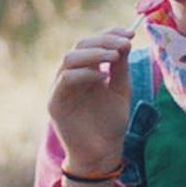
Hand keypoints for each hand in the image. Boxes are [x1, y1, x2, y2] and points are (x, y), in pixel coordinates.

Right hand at [46, 28, 136, 181]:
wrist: (102, 153)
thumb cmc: (110, 123)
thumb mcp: (120, 90)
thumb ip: (120, 68)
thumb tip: (125, 41)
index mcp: (86, 70)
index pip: (92, 43)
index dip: (109, 34)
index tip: (130, 33)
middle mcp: (71, 75)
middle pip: (80, 45)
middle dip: (103, 40)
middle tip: (124, 43)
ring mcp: (60, 88)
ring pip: (69, 58)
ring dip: (94, 53)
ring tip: (115, 56)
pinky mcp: (55, 103)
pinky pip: (65, 80)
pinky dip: (85, 74)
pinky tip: (103, 77)